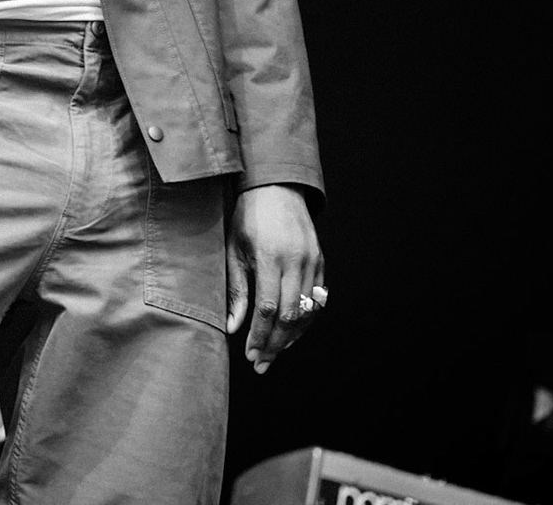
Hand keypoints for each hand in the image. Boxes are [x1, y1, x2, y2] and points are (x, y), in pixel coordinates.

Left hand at [225, 183, 324, 373]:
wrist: (275, 189)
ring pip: (307, 312)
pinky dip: (305, 321)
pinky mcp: (321, 262)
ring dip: (292, 337)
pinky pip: (317, 300)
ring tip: (274, 353)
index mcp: (270, 257)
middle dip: (275, 344)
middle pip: (290, 316)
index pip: (268, 308)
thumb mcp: (233, 249)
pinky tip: (291, 333)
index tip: (250, 354)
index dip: (260, 336)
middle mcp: (296, 261)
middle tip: (261, 363)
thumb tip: (232, 327)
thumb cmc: (247, 218)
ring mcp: (312, 262)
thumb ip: (236, 289)